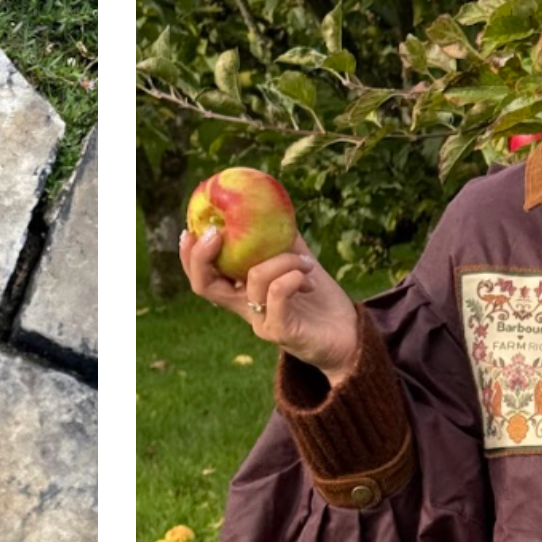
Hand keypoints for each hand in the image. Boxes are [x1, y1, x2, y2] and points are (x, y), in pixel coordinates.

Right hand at [178, 225, 359, 378]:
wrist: (351, 337)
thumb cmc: (322, 301)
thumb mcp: (298, 263)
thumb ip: (281, 239)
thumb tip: (271, 203)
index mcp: (244, 293)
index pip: (205, 277)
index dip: (190, 256)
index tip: (190, 230)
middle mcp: (247, 309)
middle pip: (205, 286)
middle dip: (202, 257)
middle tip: (216, 233)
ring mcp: (262, 322)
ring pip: (254, 279)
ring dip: (281, 259)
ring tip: (306, 263)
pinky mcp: (282, 332)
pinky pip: (277, 294)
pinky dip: (290, 276)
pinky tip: (307, 277)